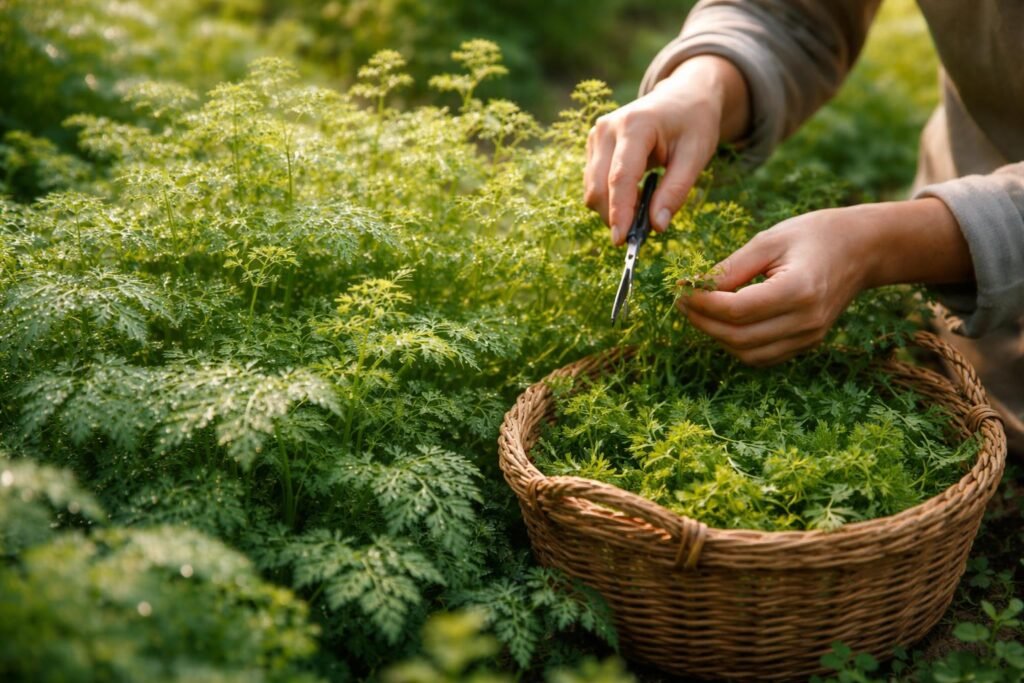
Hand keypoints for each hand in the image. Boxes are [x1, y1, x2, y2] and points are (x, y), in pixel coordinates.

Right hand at [584, 55, 749, 244]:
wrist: (683, 95)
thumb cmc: (694, 123)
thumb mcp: (696, 156)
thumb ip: (676, 191)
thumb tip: (657, 227)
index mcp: (635, 125)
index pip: (620, 178)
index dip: (619, 212)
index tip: (621, 241)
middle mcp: (607, 128)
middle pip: (598, 187)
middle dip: (614, 216)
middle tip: (641, 232)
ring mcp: (596, 135)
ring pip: (592, 189)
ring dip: (612, 209)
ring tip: (644, 206)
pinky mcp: (593, 145)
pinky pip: (594, 183)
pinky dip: (610, 199)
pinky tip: (634, 195)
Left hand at [678, 199, 973, 365]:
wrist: (862, 250)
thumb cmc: (815, 235)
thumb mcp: (769, 240)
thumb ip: (731, 267)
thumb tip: (693, 287)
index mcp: (798, 290)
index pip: (737, 310)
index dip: (701, 304)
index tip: (680, 291)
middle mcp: (806, 321)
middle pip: (738, 337)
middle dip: (703, 322)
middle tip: (682, 301)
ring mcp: (808, 337)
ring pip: (747, 353)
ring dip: (717, 336)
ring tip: (699, 310)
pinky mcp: (806, 344)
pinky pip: (762, 356)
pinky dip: (737, 343)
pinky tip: (724, 321)